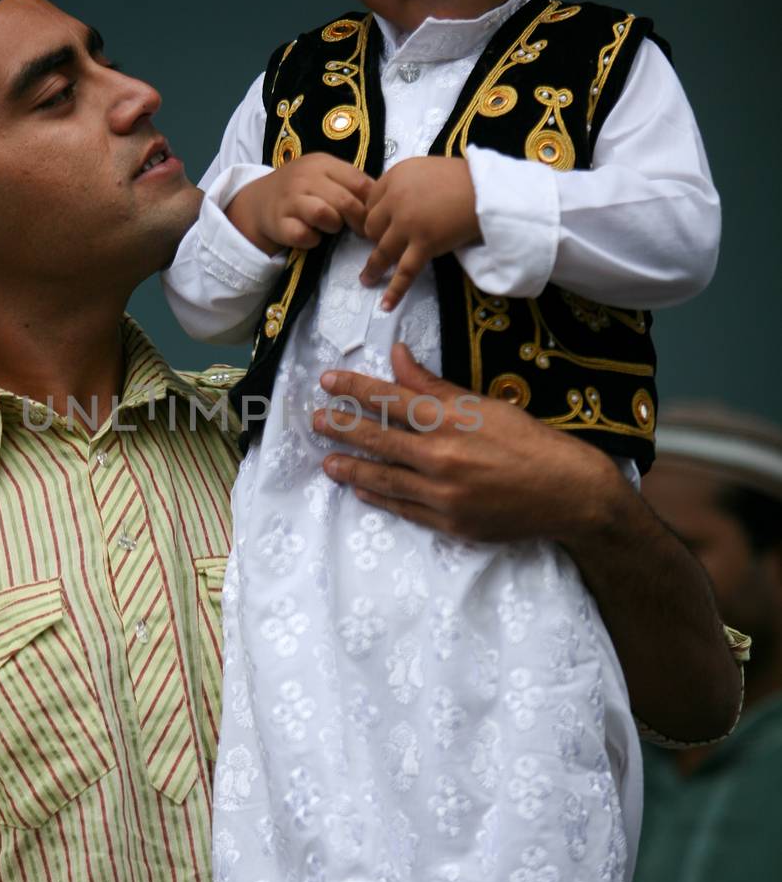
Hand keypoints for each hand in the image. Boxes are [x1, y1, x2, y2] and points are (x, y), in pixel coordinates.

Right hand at [226, 156, 369, 254]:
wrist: (257, 202)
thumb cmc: (301, 191)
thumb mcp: (323, 176)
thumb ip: (349, 184)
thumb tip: (382, 201)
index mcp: (322, 163)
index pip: (359, 181)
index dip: (372, 202)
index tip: (375, 215)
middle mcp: (305, 177)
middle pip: (345, 200)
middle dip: (358, 220)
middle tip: (360, 231)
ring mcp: (290, 199)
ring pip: (324, 215)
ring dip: (333, 226)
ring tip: (330, 228)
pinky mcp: (278, 222)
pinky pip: (304, 235)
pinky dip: (312, 240)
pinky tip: (311, 237)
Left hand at [313, 342, 619, 543]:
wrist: (568, 492)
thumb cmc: (529, 441)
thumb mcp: (483, 404)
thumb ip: (434, 386)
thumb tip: (398, 357)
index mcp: (452, 420)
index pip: (390, 399)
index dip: (354, 389)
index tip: (328, 381)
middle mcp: (442, 457)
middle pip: (378, 439)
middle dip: (341, 428)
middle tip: (314, 420)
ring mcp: (443, 495)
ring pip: (383, 479)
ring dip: (351, 468)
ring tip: (327, 462)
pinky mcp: (449, 524)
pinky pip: (403, 509)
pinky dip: (379, 498)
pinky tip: (361, 491)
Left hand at [360, 157, 479, 310]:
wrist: (487, 189)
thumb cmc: (464, 178)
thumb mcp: (426, 169)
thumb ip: (407, 184)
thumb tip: (397, 204)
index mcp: (397, 176)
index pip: (372, 201)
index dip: (374, 215)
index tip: (378, 226)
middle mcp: (396, 199)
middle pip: (372, 226)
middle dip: (375, 238)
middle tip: (381, 247)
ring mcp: (408, 223)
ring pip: (382, 250)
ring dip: (373, 268)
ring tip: (366, 280)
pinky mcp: (424, 244)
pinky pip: (405, 271)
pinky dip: (395, 290)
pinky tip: (386, 305)